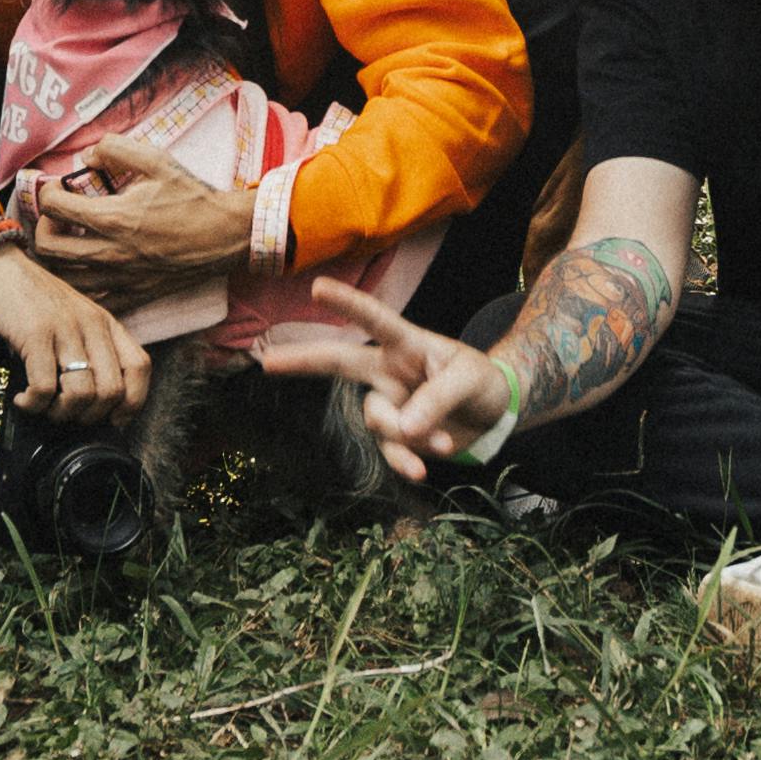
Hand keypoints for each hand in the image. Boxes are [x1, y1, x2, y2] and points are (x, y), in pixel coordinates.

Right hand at [0, 242, 149, 424]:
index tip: (111, 419)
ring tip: (43, 408)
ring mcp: (65, 328)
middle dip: (88, 416)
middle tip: (65, 414)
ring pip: (82, 394)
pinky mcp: (35, 333)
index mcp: (105, 322)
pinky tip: (23, 399)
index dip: (131, 402)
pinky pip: (45, 387)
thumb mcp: (72, 319)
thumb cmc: (30, 300)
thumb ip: (87, 349)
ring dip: (60, 414)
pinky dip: (33, 404)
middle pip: (112, 391)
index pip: (140, 367)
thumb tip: (92, 402)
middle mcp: (91, 324)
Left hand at [17, 149, 251, 290]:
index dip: (49, 192)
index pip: (53, 208)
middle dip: (42, 228)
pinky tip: (88, 269)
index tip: (61, 187)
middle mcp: (110, 253)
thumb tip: (87, 157)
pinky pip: (92, 302)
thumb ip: (115, 149)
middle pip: (47, 249)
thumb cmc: (191, 197)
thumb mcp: (155, 160)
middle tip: (57, 217)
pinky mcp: (134, 295)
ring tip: (69, 242)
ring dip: (57, 259)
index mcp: (113, 218)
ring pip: (64, 280)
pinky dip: (80, 287)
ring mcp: (121, 279)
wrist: (225, 235)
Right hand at [276, 275, 510, 478]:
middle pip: (340, 362)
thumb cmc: (480, 381)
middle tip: (267, 361)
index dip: (348, 304)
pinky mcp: (399, 435)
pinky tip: (421, 471)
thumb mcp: (469, 380)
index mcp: (407, 343)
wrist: (494, 414)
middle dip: (303, 360)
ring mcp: (391, 403)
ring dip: (404, 435)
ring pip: (375, 419)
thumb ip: (437, 399)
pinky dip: (404, 461)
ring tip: (442, 442)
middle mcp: (390, 370)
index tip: (317, 288)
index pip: (375, 320)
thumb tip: (405, 428)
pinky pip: (389, 450)